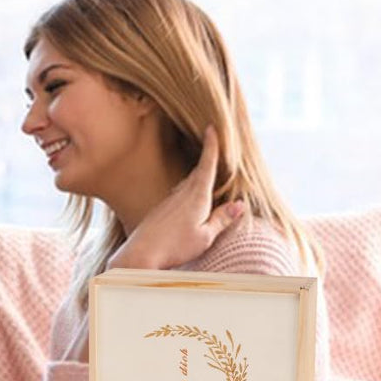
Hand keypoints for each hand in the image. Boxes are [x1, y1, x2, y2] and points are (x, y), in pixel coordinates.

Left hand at [109, 126, 244, 271]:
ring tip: (207, 174)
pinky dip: (188, 192)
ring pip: (188, 184)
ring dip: (198, 177)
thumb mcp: (205, 236)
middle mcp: (182, 194)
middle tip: (216, 147)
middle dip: (208, 159)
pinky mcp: (160, 211)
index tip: (211, 127)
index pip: (207, 165)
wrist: (140, 254)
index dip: (211, 145)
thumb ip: (222, 219)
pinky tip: (188, 201)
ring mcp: (169, 201)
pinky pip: (178, 195)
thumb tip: (240, 205)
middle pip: (198, 172)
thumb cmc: (175, 247)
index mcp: (197, 196)